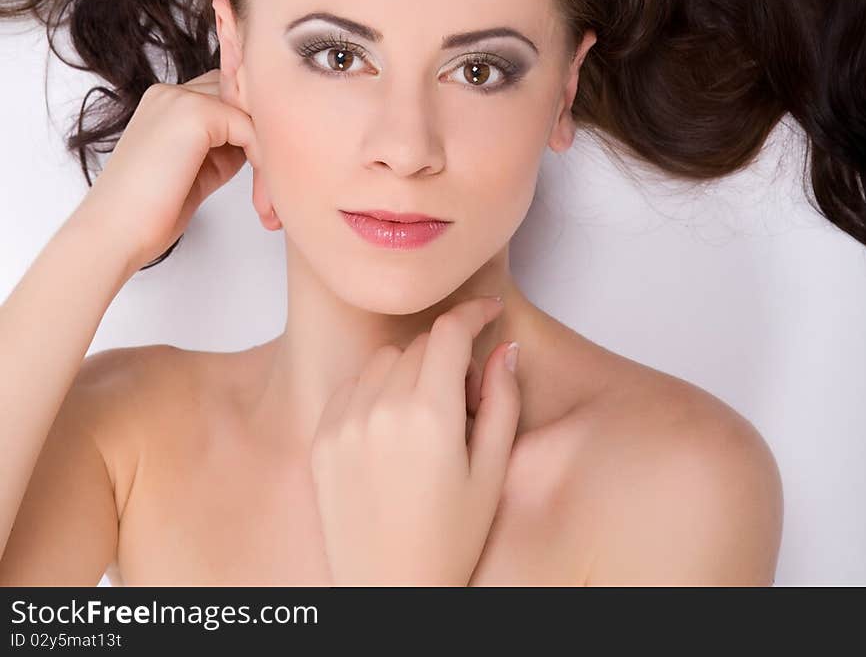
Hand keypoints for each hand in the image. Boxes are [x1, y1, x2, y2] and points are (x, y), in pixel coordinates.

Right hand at [79, 69, 256, 274]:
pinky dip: (263, 162)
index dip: (248, 127)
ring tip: (269, 198)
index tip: (263, 173)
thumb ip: (222, 146)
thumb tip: (259, 139)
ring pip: (249, 111)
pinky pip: (250, 128)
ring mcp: (181, 98)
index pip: (225, 94)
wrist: (113, 234)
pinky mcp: (195, 114)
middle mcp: (170, 92)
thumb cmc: (147, 213)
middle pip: (241, 96)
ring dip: (267, 150)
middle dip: (262, 135)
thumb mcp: (194, 169)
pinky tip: (261, 197)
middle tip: (272, 186)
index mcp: (164, 102)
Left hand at [309, 296, 520, 586]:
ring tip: (424, 416)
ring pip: (383, 359)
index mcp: (429, 414)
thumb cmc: (449, 541)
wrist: (390, 592)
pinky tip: (391, 426)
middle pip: (419, 345)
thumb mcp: (492, 473)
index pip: (449, 331)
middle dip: (446, 355)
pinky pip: (351, 385)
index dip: (472, 311)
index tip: (486, 311)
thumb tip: (505, 348)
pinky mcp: (322, 437)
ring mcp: (345, 421)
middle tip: (463, 396)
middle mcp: (382, 408)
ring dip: (408, 369)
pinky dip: (373, 390)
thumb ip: (503, 401)